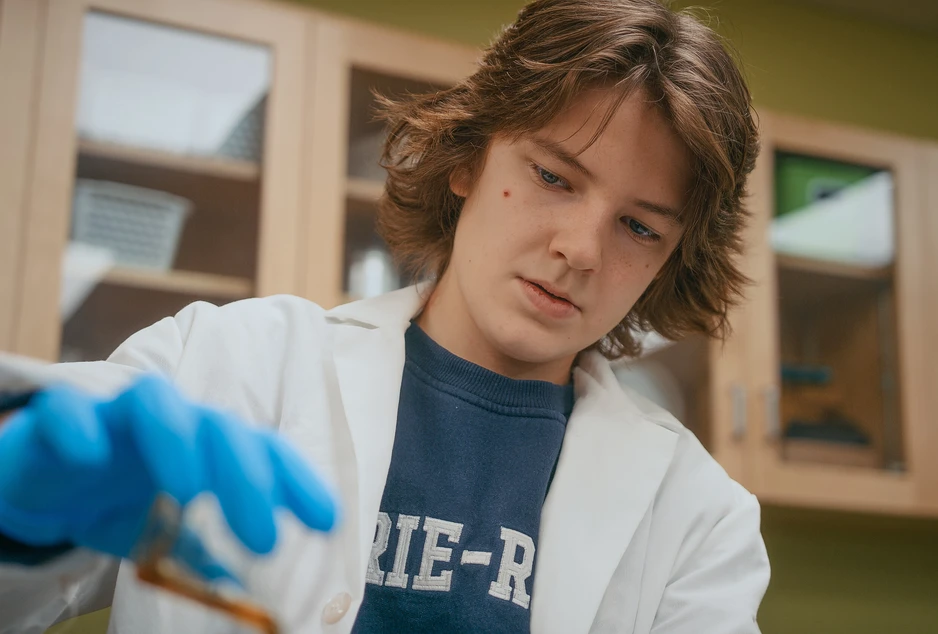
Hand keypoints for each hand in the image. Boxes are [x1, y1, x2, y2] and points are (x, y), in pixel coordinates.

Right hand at [0, 375, 336, 572]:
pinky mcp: (56, 421)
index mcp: (203, 448)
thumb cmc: (114, 500)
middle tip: (265, 540)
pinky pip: (66, 409)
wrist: (38, 482)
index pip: (262, 451)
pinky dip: (80, 426)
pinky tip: (91, 455)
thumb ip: (200, 555)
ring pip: (154, 399)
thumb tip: (247, 597)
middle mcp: (169, 424)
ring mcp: (114, 417)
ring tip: (189, 490)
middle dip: (249, 477)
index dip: (296, 480)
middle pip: (219, 427)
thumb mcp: (162, 535)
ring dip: (178, 439)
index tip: (327, 522)